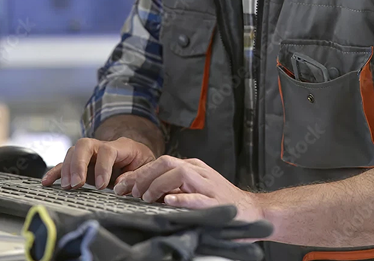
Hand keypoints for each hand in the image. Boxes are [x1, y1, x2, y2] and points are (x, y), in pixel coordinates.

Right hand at [41, 137, 155, 190]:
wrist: (138, 158)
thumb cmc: (142, 163)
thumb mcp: (145, 168)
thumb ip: (135, 176)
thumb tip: (120, 185)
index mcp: (121, 146)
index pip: (108, 150)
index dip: (103, 167)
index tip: (102, 186)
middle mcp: (102, 146)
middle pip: (85, 145)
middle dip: (78, 164)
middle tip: (77, 183)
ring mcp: (90, 154)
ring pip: (73, 152)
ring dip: (67, 169)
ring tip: (67, 187)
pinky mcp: (81, 164)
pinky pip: (65, 164)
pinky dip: (55, 172)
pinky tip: (47, 182)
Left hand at [113, 156, 260, 221]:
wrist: (252, 211)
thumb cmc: (220, 202)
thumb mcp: (194, 189)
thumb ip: (174, 187)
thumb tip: (143, 191)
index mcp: (192, 167)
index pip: (160, 162)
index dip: (139, 172)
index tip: (122, 185)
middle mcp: (198, 171)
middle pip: (167, 163)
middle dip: (144, 175)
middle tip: (128, 191)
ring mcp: (208, 185)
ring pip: (180, 174)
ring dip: (159, 184)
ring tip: (145, 197)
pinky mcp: (216, 202)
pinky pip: (197, 197)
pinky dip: (182, 198)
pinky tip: (169, 202)